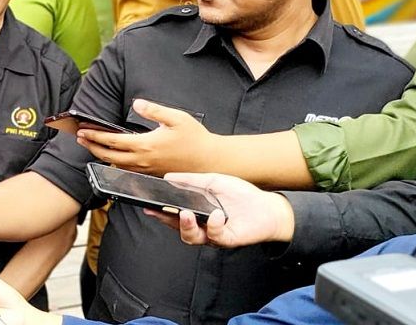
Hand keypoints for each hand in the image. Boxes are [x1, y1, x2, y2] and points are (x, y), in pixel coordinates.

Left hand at [76, 99, 215, 175]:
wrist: (211, 161)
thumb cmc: (195, 138)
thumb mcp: (176, 118)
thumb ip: (154, 110)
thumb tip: (136, 103)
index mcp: (146, 145)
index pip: (112, 141)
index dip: (95, 136)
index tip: (82, 130)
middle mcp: (143, 160)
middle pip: (109, 156)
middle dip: (91, 147)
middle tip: (80, 137)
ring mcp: (147, 170)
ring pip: (116, 165)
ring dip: (101, 155)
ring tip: (91, 145)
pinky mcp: (152, 174)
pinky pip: (128, 170)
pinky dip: (114, 162)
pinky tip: (112, 156)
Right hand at [147, 172, 294, 247]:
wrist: (267, 207)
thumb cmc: (241, 195)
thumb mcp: (213, 181)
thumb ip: (191, 180)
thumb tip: (169, 177)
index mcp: (196, 212)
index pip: (173, 214)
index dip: (159, 211)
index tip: (148, 205)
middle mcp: (202, 226)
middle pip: (178, 228)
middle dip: (166, 220)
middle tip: (160, 211)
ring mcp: (213, 235)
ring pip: (192, 237)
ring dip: (186, 226)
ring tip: (186, 214)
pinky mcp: (228, 240)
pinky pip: (215, 236)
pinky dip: (214, 225)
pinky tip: (217, 214)